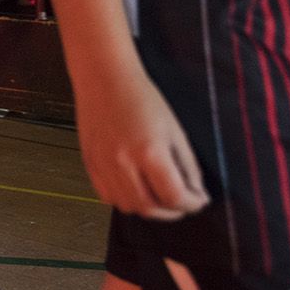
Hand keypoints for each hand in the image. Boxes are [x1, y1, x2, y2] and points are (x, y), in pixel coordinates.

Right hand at [75, 70, 210, 220]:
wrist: (105, 79)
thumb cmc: (141, 97)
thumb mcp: (175, 130)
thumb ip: (187, 165)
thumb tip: (194, 192)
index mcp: (149, 152)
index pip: (175, 196)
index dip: (193, 203)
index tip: (200, 199)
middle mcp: (123, 162)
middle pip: (151, 207)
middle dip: (172, 211)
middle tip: (183, 203)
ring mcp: (102, 164)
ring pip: (128, 206)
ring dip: (148, 208)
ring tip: (160, 197)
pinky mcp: (89, 163)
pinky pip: (107, 196)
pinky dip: (124, 200)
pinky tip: (135, 189)